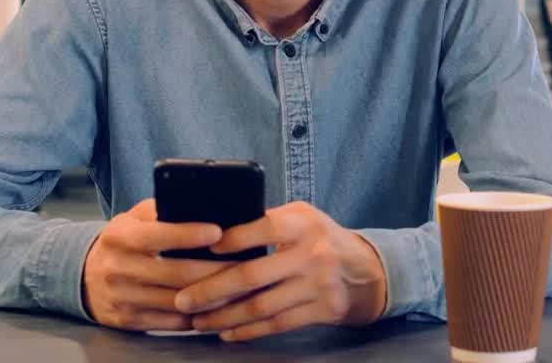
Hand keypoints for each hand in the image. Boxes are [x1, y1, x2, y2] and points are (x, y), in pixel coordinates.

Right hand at [82, 199, 230, 330]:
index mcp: (121, 237)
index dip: (189, 234)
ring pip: (177, 301)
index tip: (218, 232)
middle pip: (176, 273)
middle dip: (216, 269)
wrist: (83, 276)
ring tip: (240, 286)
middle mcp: (118, 268)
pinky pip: (170, 323)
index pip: (157, 235)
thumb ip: (162, 210)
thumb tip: (204, 206)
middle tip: (245, 264)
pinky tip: (218, 306)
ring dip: (213, 296)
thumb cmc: (124, 241)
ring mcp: (122, 298)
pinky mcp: (128, 321)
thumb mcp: (134, 217)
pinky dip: (197, 316)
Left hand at [174, 201, 387, 340]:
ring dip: (223, 317)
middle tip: (182, 299)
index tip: (199, 251)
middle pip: (251, 275)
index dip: (229, 241)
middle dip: (210, 290)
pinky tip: (227, 332)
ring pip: (260, 305)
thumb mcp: (303, 219)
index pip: (260, 228)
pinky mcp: (324, 309)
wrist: (369, 271)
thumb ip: (267, 222)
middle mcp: (313, 252)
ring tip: (197, 321)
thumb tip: (214, 232)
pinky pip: (277, 324)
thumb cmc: (323, 240)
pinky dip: (248, 331)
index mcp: (303, 223)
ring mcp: (319, 283)